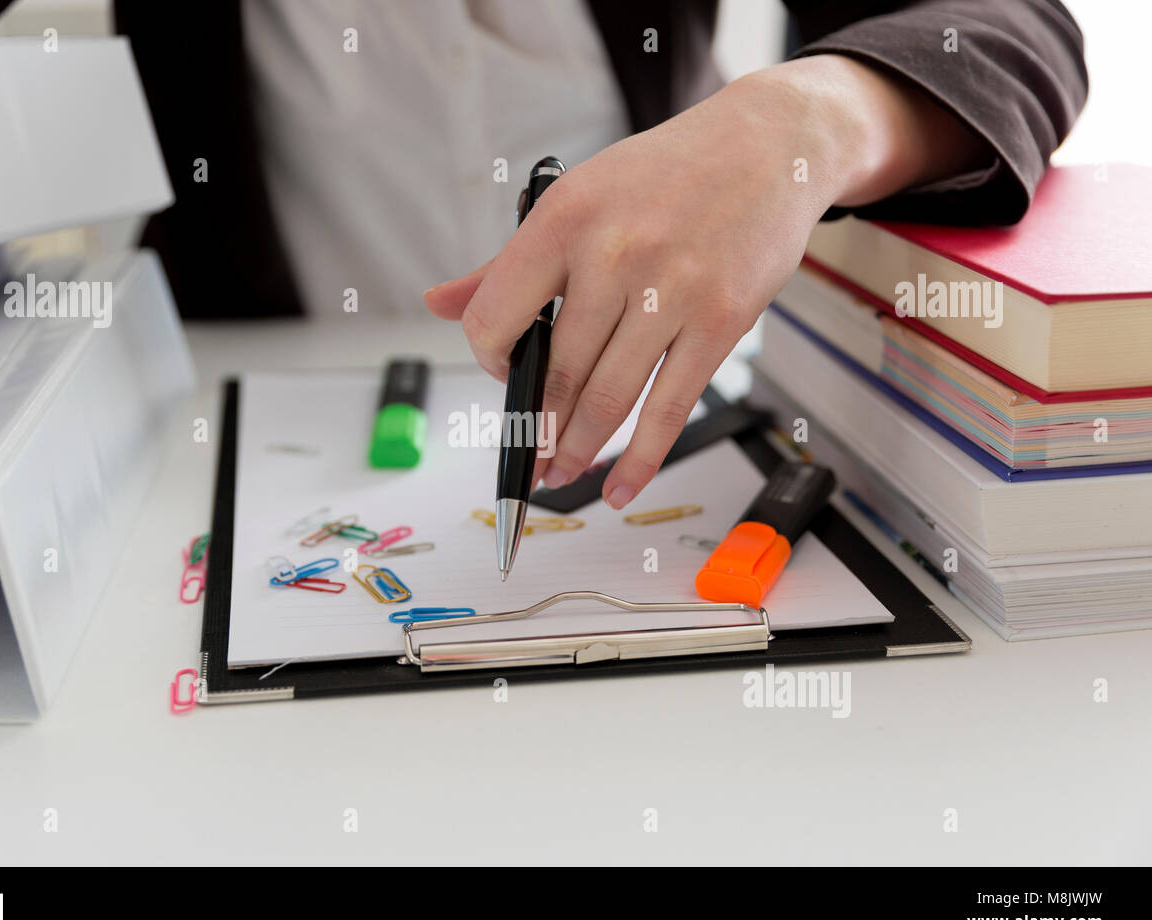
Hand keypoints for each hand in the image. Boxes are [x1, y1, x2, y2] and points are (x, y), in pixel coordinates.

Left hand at [425, 55, 988, 507]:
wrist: (770, 145)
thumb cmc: (667, 174)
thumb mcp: (575, 197)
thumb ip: (505, 261)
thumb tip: (436, 303)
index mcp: (562, 220)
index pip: (495, 318)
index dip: (490, 361)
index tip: (505, 373)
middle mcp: (612, 254)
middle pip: (554, 372)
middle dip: (535, 430)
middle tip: (527, 460)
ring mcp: (669, 291)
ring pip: (606, 399)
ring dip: (577, 451)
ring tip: (561, 474)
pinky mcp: (719, 321)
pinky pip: (668, 409)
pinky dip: (640, 460)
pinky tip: (619, 486)